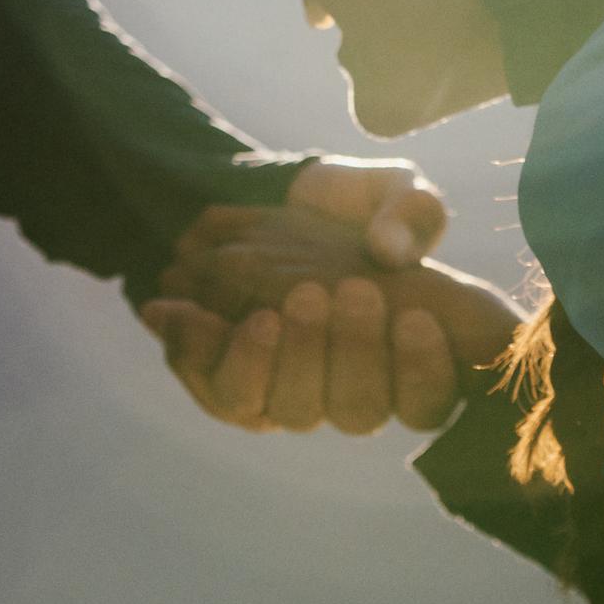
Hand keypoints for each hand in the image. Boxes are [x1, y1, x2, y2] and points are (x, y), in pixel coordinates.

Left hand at [146, 159, 515, 435]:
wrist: (281, 208)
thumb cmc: (357, 208)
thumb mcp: (396, 192)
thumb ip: (410, 211)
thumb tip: (387, 247)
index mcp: (411, 355)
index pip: (430, 398)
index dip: (425, 372)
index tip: (414, 318)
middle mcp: (357, 390)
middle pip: (357, 411)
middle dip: (346, 354)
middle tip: (323, 294)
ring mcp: (298, 394)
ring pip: (289, 410)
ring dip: (275, 364)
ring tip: (265, 317)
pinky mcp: (239, 386)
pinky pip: (219, 390)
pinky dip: (198, 349)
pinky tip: (174, 310)